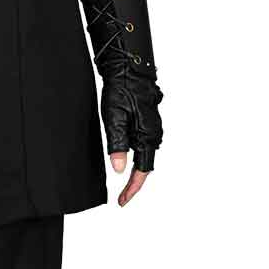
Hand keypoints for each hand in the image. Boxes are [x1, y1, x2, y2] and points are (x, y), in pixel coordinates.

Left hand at [99, 72, 162, 204]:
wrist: (130, 67)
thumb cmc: (121, 89)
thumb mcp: (113, 117)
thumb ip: (117, 144)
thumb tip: (119, 170)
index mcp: (148, 136)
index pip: (142, 171)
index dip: (132, 188)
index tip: (122, 201)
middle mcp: (154, 133)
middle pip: (146, 164)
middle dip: (135, 181)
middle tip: (121, 195)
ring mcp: (152, 126)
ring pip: (144, 153)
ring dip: (136, 167)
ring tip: (123, 180)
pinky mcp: (147, 119)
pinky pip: (143, 142)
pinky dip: (135, 153)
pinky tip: (126, 153)